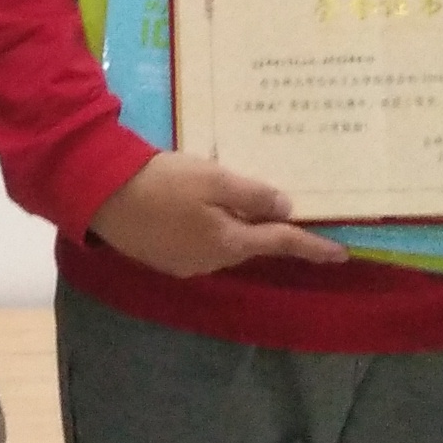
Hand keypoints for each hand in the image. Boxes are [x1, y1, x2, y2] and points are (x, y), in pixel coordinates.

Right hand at [87, 152, 350, 278]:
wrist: (101, 194)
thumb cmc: (162, 182)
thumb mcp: (213, 179)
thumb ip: (252, 195)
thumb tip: (285, 208)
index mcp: (229, 242)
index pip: (281, 243)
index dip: (312, 246)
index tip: (341, 253)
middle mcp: (211, 261)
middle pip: (251, 244)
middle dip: (266, 229)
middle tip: (280, 207)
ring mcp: (185, 263)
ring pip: (224, 244)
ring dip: (233, 226)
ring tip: (230, 197)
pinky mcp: (164, 258)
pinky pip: (199, 243)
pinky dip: (207, 227)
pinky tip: (196, 208)